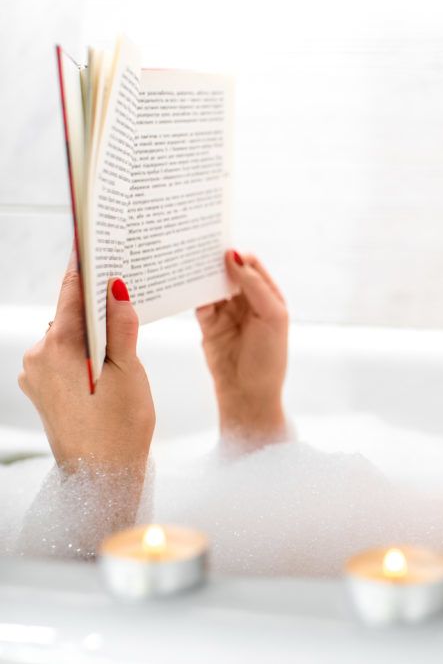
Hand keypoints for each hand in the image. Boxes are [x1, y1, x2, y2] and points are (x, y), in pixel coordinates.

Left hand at [18, 259, 154, 478]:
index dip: (85, 267)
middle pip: (70, 313)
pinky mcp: (43, 389)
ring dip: (92, 330)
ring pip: (68, 335)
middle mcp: (38, 357)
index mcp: (58, 349)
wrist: (102, 476)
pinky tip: (108, 361)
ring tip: (123, 331)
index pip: (71, 293)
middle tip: (124, 285)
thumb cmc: (120, 429)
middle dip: (95, 302)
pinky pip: (65, 356)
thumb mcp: (129, 372)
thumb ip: (121, 327)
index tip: (94, 243)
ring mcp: (37, 375)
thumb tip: (116, 289)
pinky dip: (85, 350)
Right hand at [196, 250, 288, 443]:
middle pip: (228, 271)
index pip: (251, 265)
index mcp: (268, 296)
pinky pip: (197, 302)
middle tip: (193, 241)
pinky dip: (189, 292)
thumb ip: (254, 285)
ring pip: (211, 285)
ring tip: (181, 257)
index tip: (217, 239)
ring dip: (200, 274)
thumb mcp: (271, 316)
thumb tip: (233, 254)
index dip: (237, 252)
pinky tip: (177, 281)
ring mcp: (227, 313)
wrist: (248, 395)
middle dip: (214, 259)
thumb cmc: (268, 357)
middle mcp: (247, 301)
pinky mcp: (208, 325)